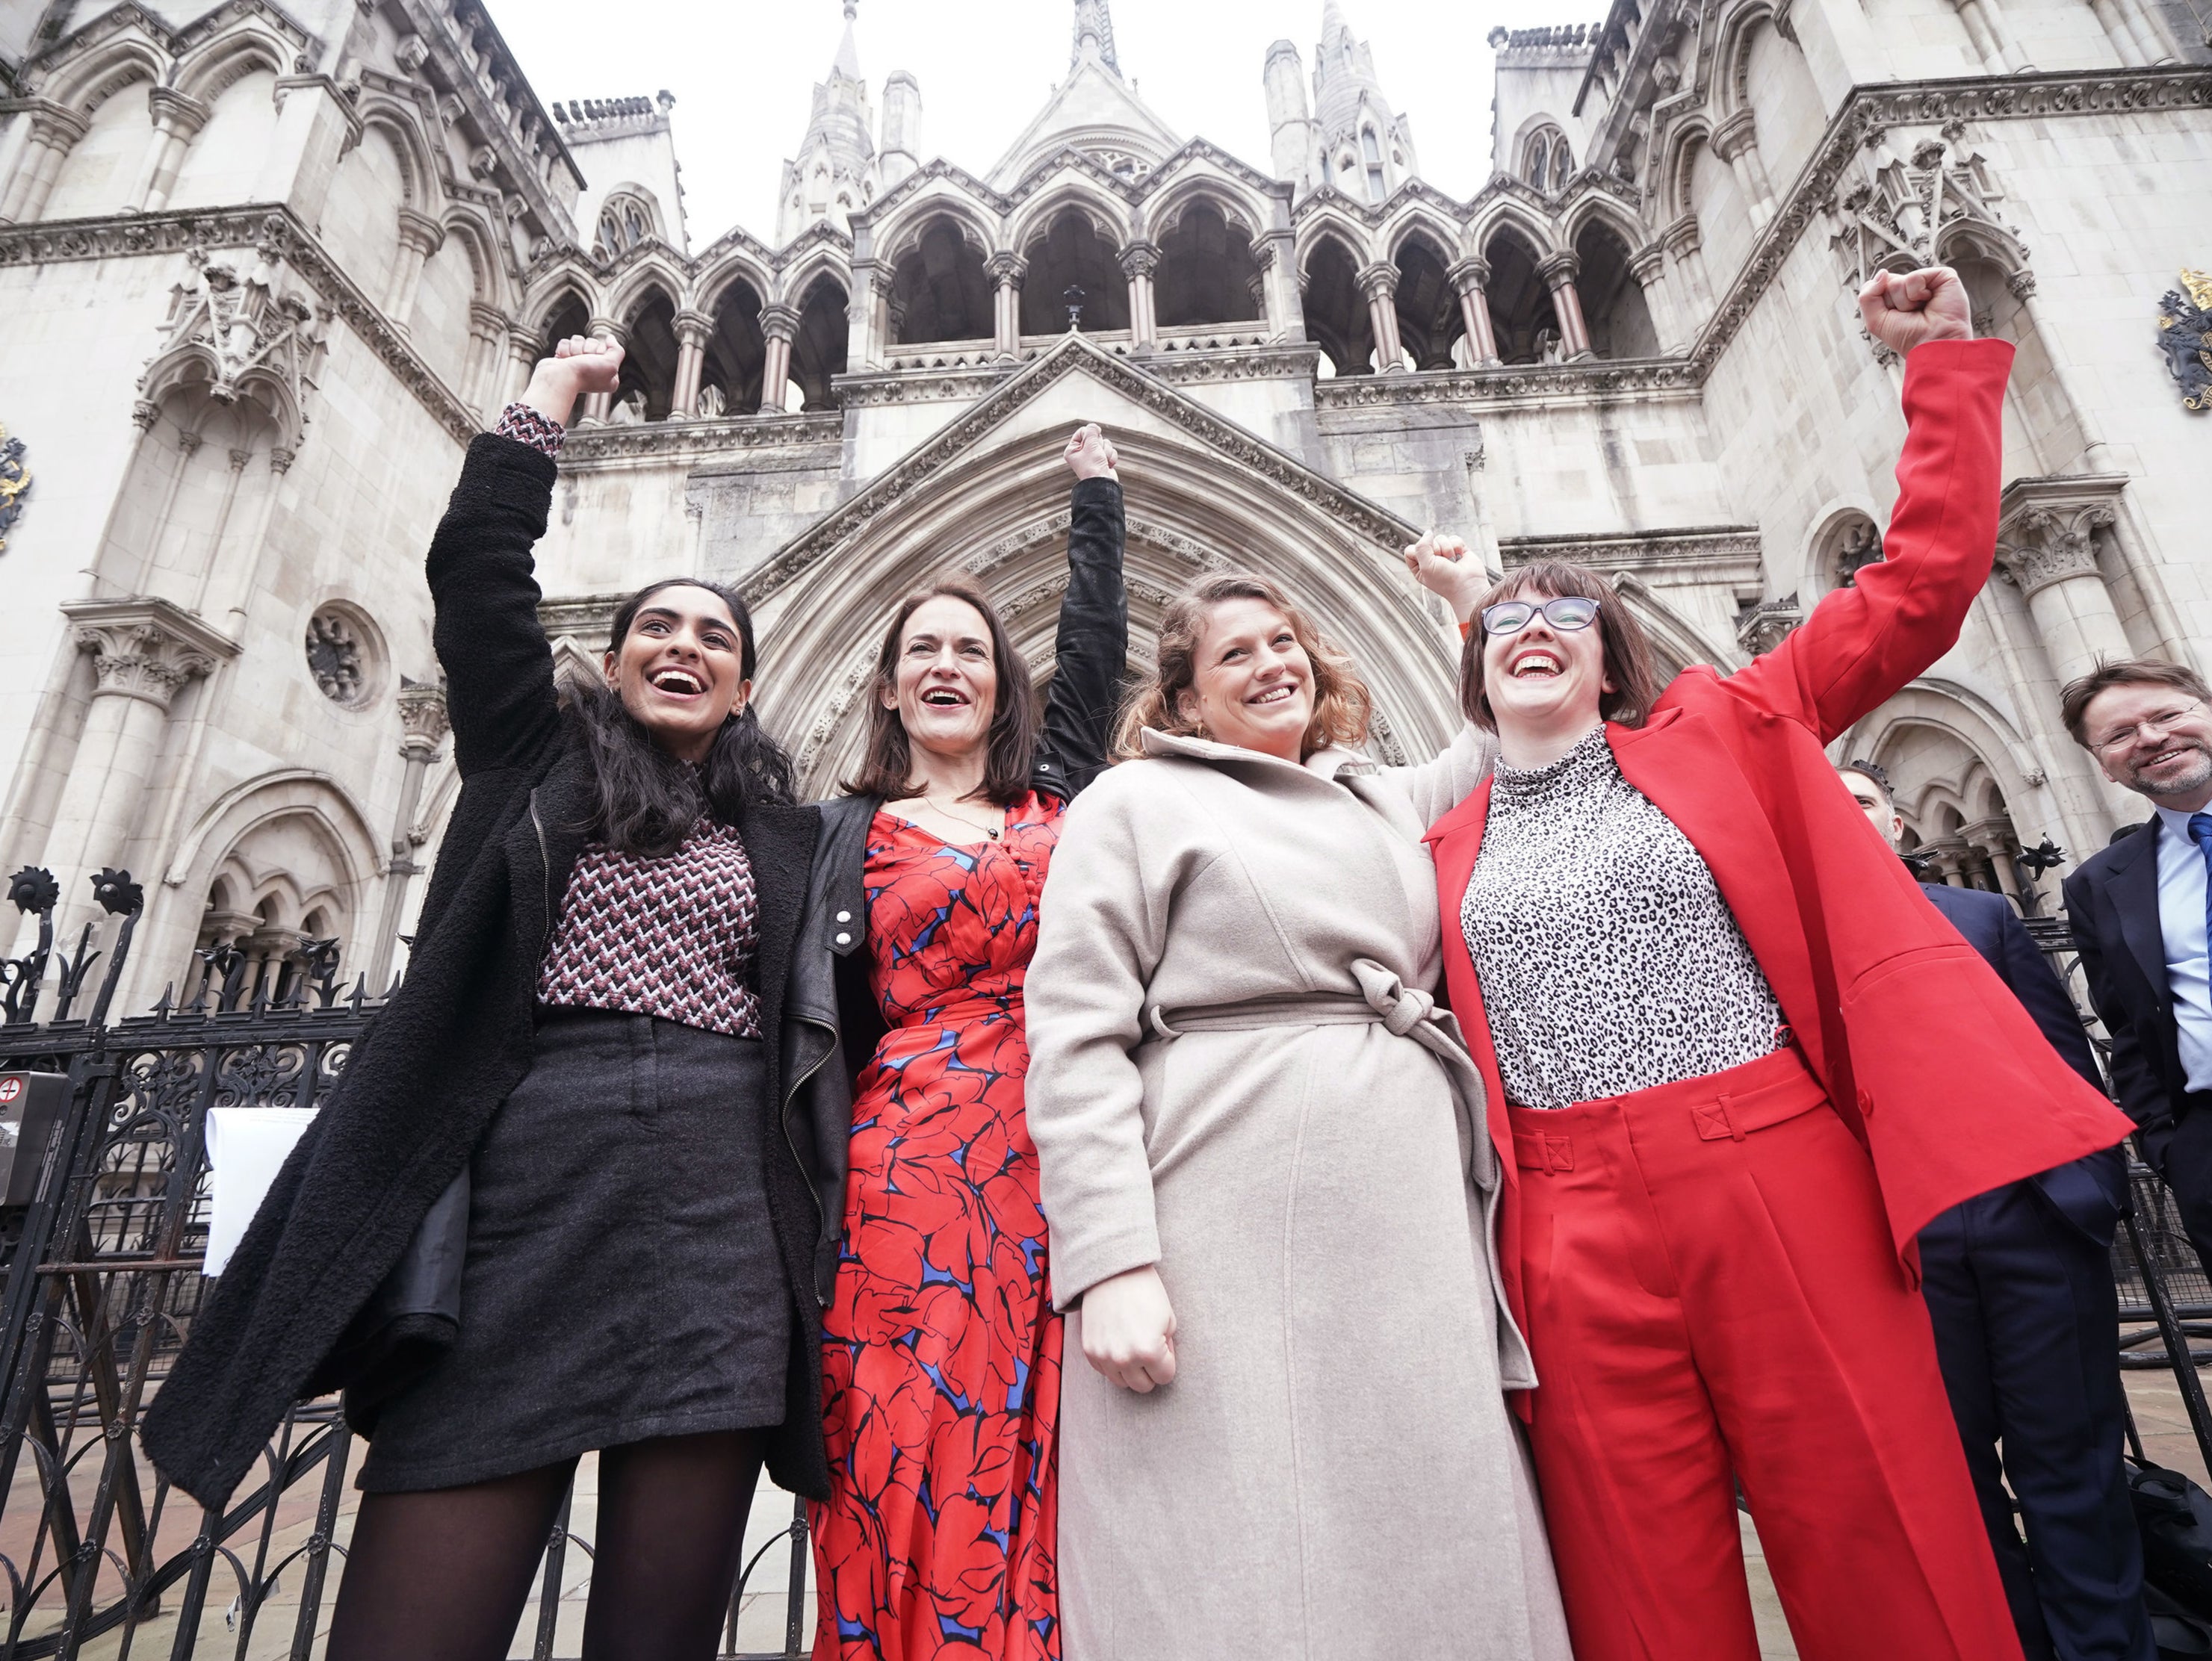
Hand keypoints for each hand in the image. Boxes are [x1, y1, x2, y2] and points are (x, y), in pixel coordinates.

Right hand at [520, 333, 626, 425]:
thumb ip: (617, 350)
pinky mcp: (565, 359)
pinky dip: (564, 349)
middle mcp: (593, 369)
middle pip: (592, 343)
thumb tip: (610, 338)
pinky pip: (566, 342)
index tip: (595, 362)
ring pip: (579, 340)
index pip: (606, 348)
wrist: (558, 379)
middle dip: (587, 349)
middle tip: (582, 361)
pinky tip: (564, 360)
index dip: (600, 351)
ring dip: (575, 348)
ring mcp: (577, 364)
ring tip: (572, 361)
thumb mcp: (611, 365)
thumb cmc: (585, 375)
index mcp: (607, 375)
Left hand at [1065, 422, 1118, 480]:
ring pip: (1104, 443)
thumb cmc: (1093, 465)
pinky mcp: (1103, 460)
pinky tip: (1108, 464)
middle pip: (1094, 437)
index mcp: (1072, 450)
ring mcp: (1093, 457)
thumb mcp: (1090, 444)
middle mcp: (1081, 453)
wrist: (1103, 483)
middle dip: (1099, 444)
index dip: (1089, 434)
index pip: (1082, 431)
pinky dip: (1111, 457)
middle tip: (1097, 454)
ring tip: (1102, 460)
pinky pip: (1110, 451)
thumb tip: (1094, 427)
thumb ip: (1091, 431)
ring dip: (1106, 451)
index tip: (1093, 440)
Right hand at [1079, 1265, 1175, 1391]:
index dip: (1168, 1360)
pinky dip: (1113, 1363)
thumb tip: (1159, 1364)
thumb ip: (1167, 1348)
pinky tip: (1118, 1342)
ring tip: (1133, 1346)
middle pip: (1143, 1386)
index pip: (1165, 1377)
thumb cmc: (1145, 1292)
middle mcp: (1124, 1359)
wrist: (1112, 1272)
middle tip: (1150, 1348)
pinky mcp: (1089, 1351)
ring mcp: (1104, 1356)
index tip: (1164, 1344)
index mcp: (1149, 1352)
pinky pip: (1105, 1371)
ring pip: (1123, 1383)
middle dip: (1151, 1370)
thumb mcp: (1169, 1320)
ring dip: (1131, 1370)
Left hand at [1403, 531, 1487, 624]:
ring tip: (1452, 561)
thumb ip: (1421, 546)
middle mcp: (1431, 560)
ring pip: (1440, 538)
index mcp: (1419, 567)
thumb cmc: (1446, 581)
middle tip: (1442, 563)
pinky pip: (1454, 538)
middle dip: (1436, 551)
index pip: (1410, 550)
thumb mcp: (1426, 566)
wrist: (1468, 585)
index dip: (1418, 552)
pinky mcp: (1458, 549)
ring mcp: (1445, 554)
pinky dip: (1457, 546)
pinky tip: (1460, 557)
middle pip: (1427, 541)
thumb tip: (1428, 533)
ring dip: (1447, 549)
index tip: (1427, 561)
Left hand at [1857, 266, 1972, 355]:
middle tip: (1909, 315)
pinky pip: (1914, 277)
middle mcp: (1911, 288)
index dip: (1880, 304)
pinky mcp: (1941, 276)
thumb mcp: (1876, 321)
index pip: (1876, 287)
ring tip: (1920, 310)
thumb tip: (1882, 272)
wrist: (1933, 344)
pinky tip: (1929, 301)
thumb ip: (1867, 296)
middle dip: (1892, 303)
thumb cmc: (1908, 337)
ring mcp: (1926, 281)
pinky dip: (1916, 293)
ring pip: (1897, 282)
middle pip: (1885, 283)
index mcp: (1897, 297)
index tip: (1895, 318)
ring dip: (1904, 302)